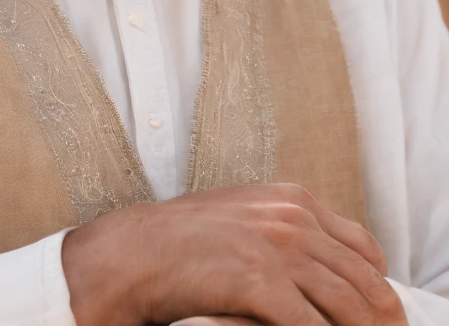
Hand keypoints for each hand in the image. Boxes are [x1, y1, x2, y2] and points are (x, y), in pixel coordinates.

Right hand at [61, 182, 405, 325]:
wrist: (134, 251)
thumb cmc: (184, 241)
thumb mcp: (246, 218)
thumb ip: (287, 232)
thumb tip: (324, 268)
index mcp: (292, 200)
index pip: (364, 247)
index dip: (379, 286)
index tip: (380, 315)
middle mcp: (292, 218)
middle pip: (364, 279)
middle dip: (379, 318)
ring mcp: (278, 248)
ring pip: (349, 306)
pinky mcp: (260, 282)